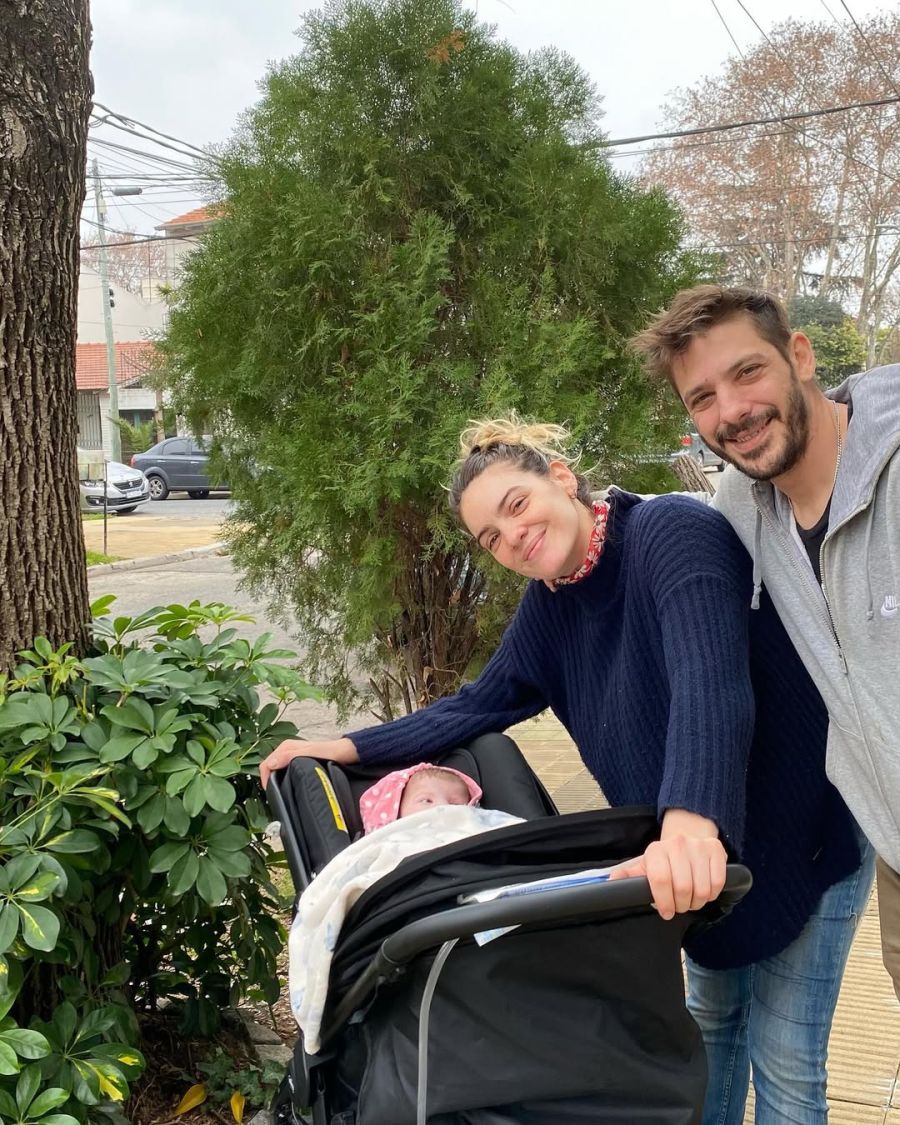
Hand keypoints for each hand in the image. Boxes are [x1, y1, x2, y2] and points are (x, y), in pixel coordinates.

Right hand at [259, 737, 357, 789]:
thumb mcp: (309, 753)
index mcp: (286, 747)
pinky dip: (283, 779)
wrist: (345, 753)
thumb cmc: (330, 752)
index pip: (266, 764)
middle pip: (270, 767)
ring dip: (276, 781)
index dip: (265, 779)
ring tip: (282, 794)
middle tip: (276, 796)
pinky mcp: (298, 762)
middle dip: (269, 781)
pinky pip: (284, 772)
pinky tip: (289, 787)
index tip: (271, 793)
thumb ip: (290, 756)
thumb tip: (271, 764)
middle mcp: (287, 751)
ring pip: (276, 770)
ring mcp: (292, 757)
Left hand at [608, 809, 726, 919]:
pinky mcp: (716, 849)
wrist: (688, 839)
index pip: (661, 880)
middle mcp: (677, 844)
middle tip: (680, 906)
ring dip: (697, 902)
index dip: (665, 902)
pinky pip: (717, 882)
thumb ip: (629, 876)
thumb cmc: (664, 860)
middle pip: (683, 888)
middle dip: (682, 905)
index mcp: (656, 850)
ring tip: (691, 900)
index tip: (666, 912)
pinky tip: (704, 891)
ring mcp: (698, 846)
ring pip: (702, 888)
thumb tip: (611, 882)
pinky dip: (712, 894)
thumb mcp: (644, 866)